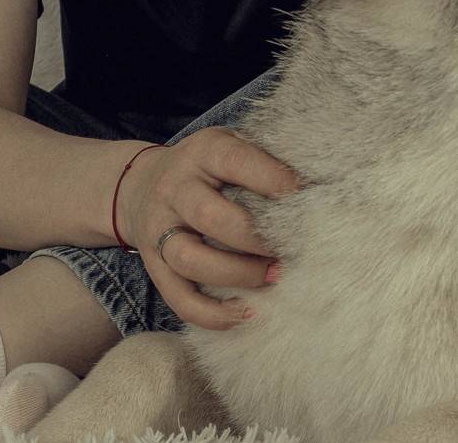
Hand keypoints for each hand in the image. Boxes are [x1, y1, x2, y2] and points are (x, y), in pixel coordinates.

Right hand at [115, 128, 300, 329]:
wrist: (140, 184)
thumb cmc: (208, 167)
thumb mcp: (232, 144)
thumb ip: (264, 159)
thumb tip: (317, 183)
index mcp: (203, 152)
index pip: (235, 162)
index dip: (272, 180)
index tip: (305, 196)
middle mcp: (175, 189)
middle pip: (209, 216)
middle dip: (255, 238)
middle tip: (291, 247)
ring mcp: (159, 230)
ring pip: (190, 260)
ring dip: (237, 274)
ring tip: (274, 277)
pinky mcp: (154, 265)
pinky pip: (177, 297)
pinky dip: (211, 312)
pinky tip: (244, 313)